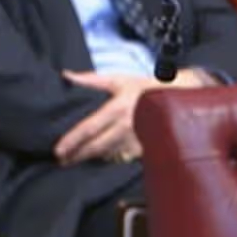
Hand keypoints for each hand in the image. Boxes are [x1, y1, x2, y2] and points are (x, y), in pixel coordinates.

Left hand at [55, 68, 214, 164]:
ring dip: (92, 159)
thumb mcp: (119, 80)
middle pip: (97, 147)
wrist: (177, 98)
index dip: (73, 140)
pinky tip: (100, 159)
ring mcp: (137, 140)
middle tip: (62, 161)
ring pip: (109, 154)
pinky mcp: (146, 148)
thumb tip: (66, 76)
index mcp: (117, 109)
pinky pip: (123, 157)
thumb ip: (91, 80)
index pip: (90, 128)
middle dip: (78, 155)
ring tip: (75, 161)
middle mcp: (126, 127)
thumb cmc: (146, 88)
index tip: (58, 150)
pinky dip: (110, 159)